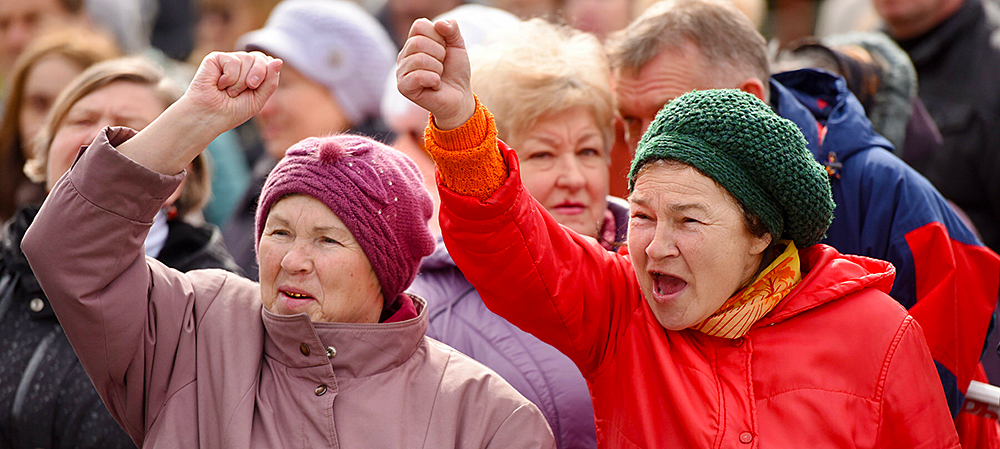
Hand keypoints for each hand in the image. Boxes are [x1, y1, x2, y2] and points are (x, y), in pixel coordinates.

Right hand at [115, 51, 280, 174]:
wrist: (209, 117)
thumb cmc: (232, 111)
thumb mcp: (258, 99)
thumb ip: (270, 81)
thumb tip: (278, 60)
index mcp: (253, 71)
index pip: (269, 62)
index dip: (266, 76)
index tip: (254, 90)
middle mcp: (242, 63)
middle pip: (261, 58)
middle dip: (256, 77)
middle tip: (240, 93)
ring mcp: (229, 60)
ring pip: (247, 58)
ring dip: (240, 82)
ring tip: (228, 91)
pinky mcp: (215, 58)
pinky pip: (233, 61)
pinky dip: (229, 78)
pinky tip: (219, 85)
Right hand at [396, 18, 475, 129]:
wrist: (459, 97)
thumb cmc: (456, 72)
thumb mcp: (458, 45)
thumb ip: (452, 29)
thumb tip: (439, 23)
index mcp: (414, 42)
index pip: (419, 25)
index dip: (438, 36)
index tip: (444, 50)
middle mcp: (404, 55)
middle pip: (418, 42)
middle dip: (438, 54)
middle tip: (442, 66)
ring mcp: (401, 71)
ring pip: (419, 59)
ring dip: (437, 68)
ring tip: (438, 76)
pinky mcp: (403, 87)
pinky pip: (418, 76)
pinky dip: (433, 80)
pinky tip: (435, 85)